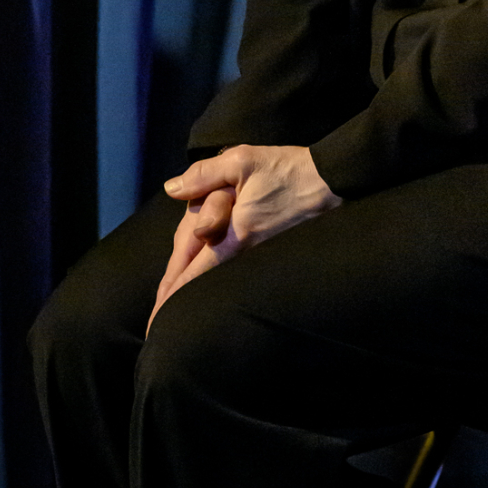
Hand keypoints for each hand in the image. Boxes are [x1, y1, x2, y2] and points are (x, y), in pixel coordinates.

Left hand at [147, 145, 340, 327]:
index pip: (193, 271)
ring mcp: (259, 254)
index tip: (154, 323)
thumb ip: (204, 174)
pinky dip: (214, 277)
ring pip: (217, 275)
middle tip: (156, 327)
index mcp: (233, 234)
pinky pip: (234, 267)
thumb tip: (172, 189)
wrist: (333, 181)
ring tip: (174, 306)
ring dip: (194, 290)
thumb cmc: (287, 170)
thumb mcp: (242, 161)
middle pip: (202, 279)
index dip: (171, 295)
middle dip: (176, 301)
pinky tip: (209, 278)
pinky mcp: (271, 249)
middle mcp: (244, 251)